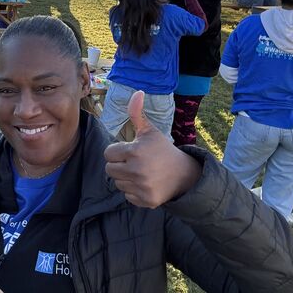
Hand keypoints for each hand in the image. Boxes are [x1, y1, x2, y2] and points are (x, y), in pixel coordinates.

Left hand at [104, 91, 201, 207]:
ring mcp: (142, 187)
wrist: (184, 174)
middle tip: (133, 162)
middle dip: (119, 165)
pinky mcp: (145, 201)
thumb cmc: (162, 149)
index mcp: (135, 152)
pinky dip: (133, 191)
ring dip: (125, 178)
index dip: (117, 151)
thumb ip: (136, 113)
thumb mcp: (149, 131)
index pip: (108, 154)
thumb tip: (137, 91)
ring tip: (140, 172)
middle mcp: (137, 171)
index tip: (130, 151)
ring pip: (117, 183)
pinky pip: (127, 196)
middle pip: (109, 170)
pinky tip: (145, 184)